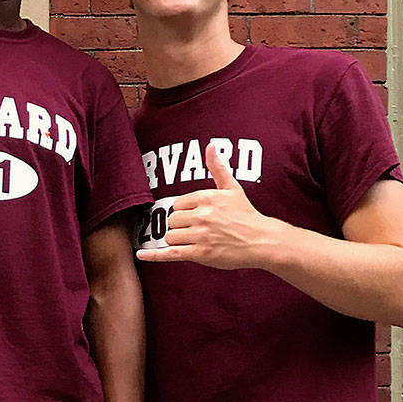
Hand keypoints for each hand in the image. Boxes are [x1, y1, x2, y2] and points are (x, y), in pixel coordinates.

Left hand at [138, 145, 274, 269]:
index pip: (178, 204)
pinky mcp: (200, 254)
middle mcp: (202, 215)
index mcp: (207, 197)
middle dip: (181, 227)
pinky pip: (170, 253)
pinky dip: (154, 255)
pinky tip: (140, 254)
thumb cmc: (246, 215)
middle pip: (172, 220)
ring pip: (171, 237)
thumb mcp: (232, 188)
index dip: (185, 213)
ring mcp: (201, 235)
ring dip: (179, 241)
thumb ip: (218, 168)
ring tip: (197, 242)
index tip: (198, 217)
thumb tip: (210, 146)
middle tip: (199, 231)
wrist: (261, 241)